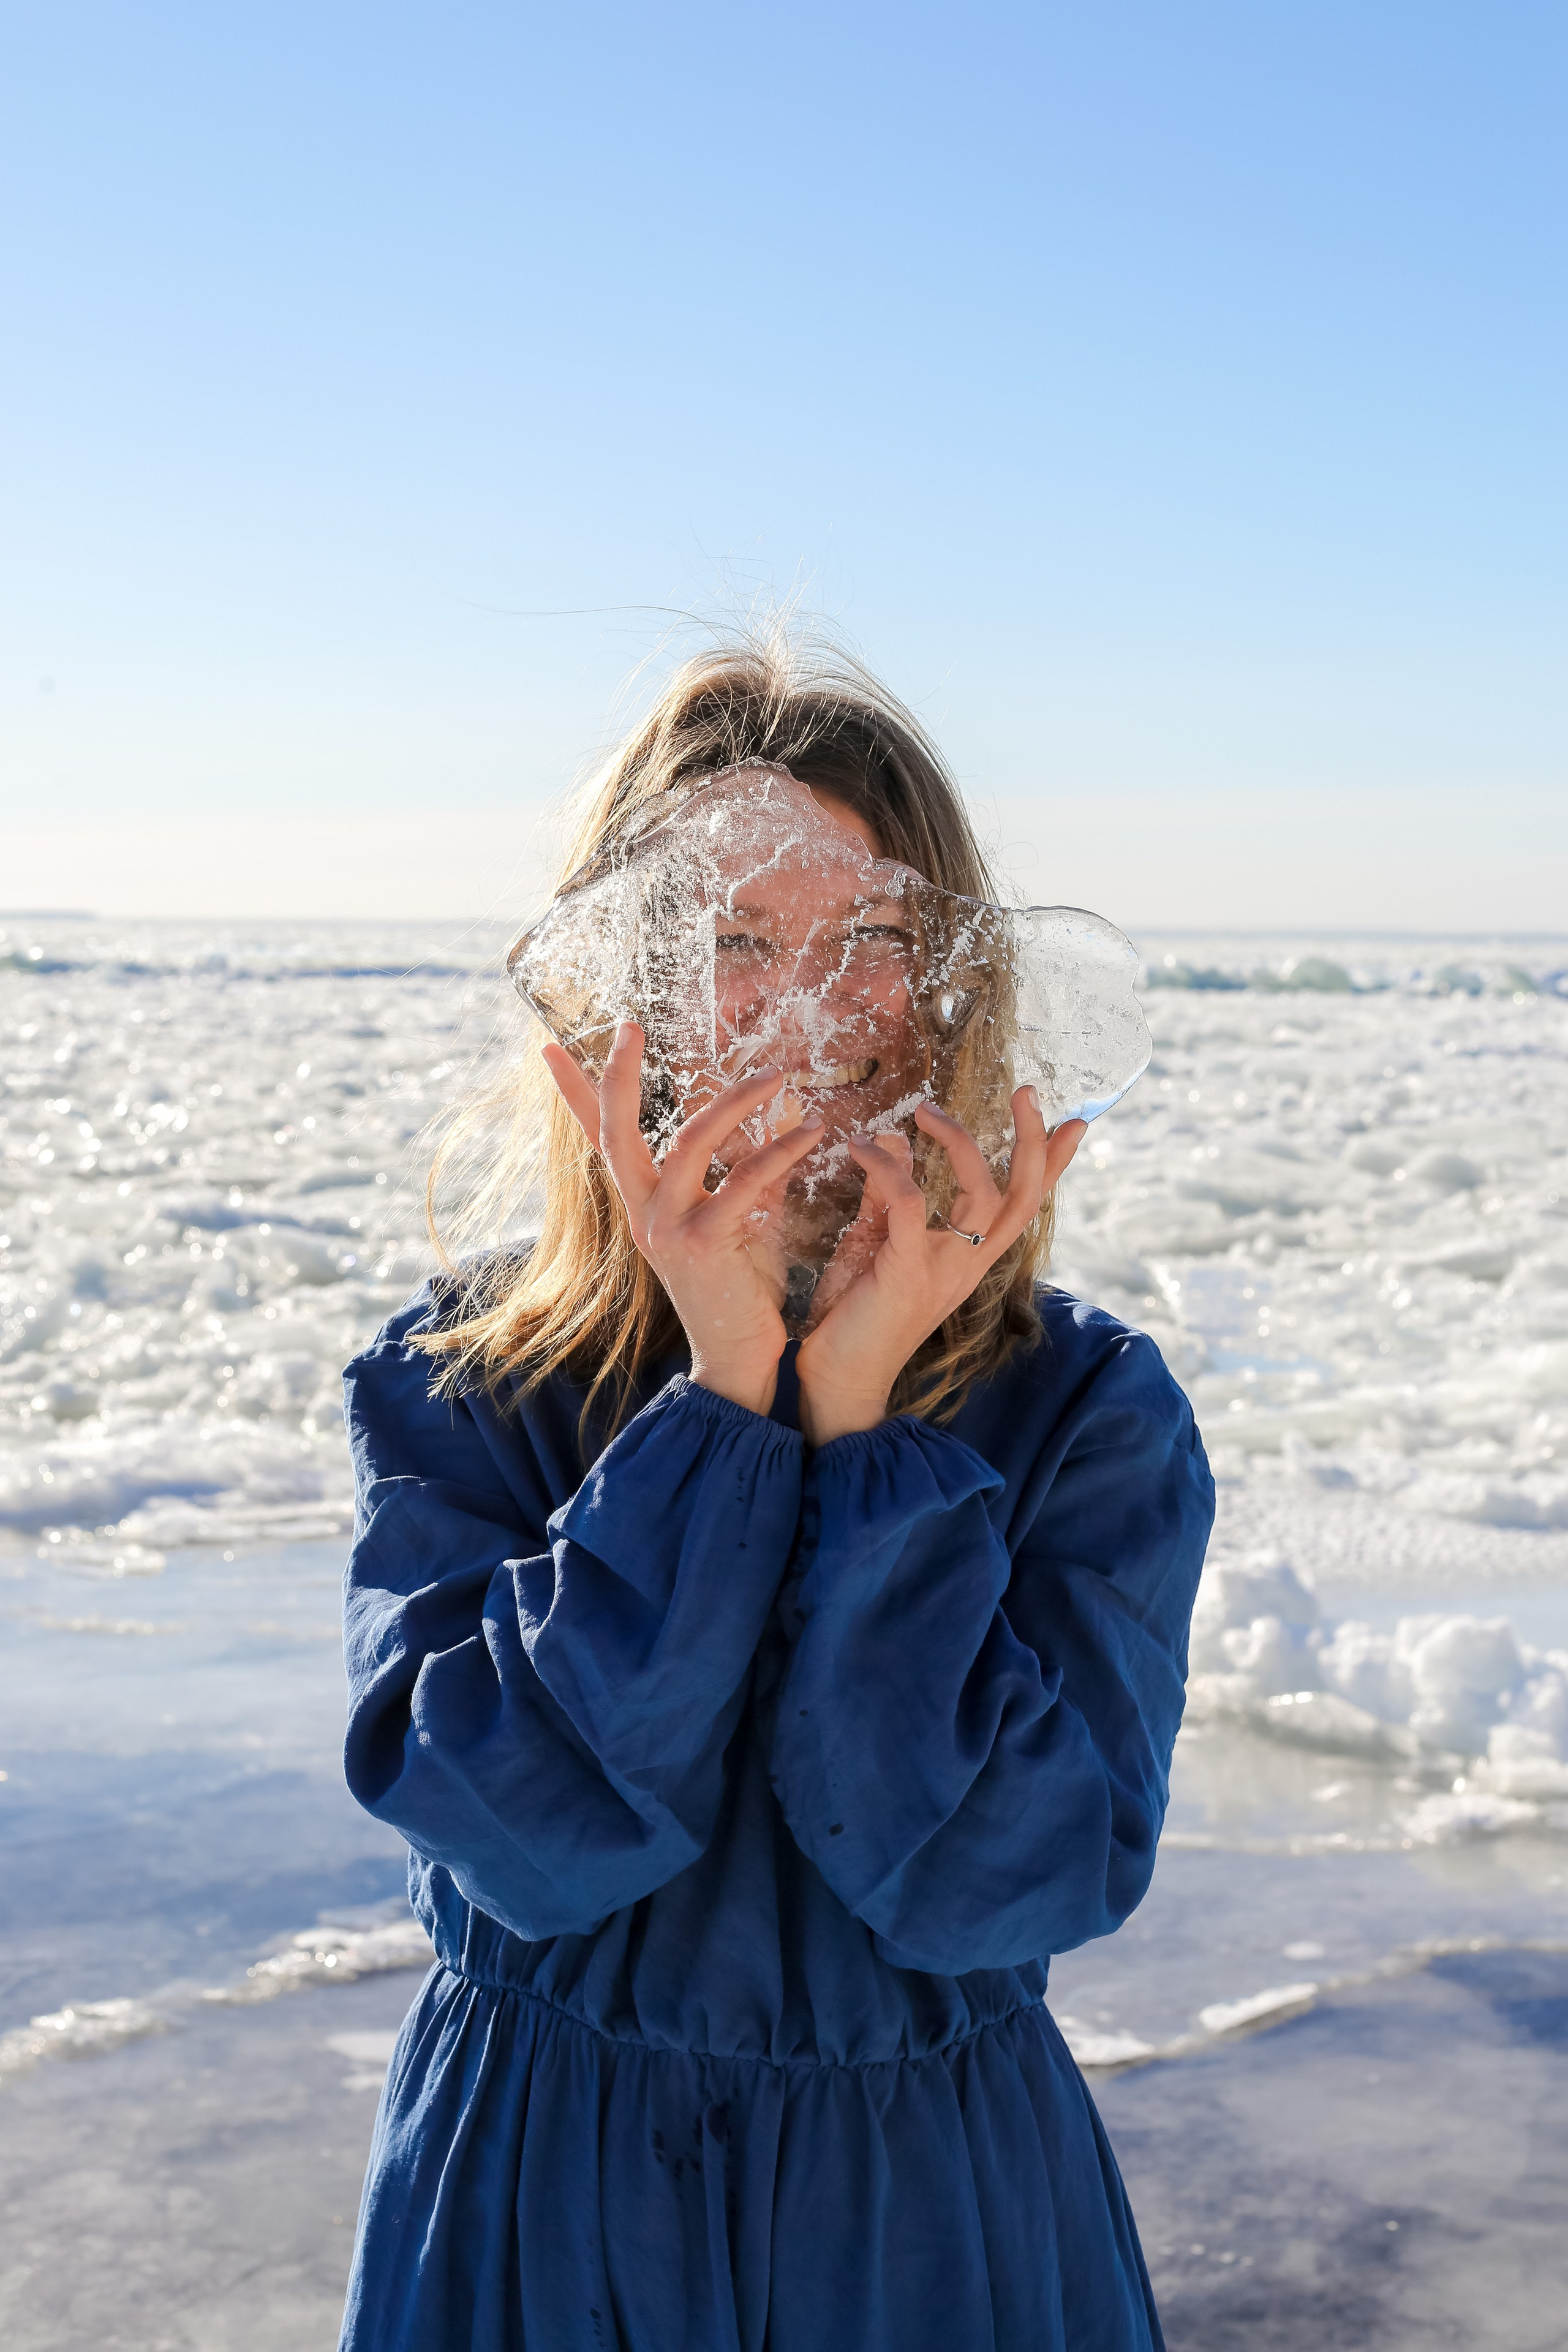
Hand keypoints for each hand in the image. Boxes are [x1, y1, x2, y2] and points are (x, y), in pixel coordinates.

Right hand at [542, 1023, 824, 1417]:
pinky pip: (743, 1181)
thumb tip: (776, 1114)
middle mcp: (644, 1214)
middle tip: (627, 1025)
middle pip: (617, 1131)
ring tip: (778, 1075)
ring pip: (691, 1141)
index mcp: (644, 1206)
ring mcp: (667, 1229)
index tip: (550, 1047)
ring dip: (737, 1101)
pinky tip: (812, 1132)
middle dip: (619, 1075)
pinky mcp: (702, 1245)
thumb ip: (746, 1171)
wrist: (739, 1361)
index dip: (574, 1093)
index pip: (599, 1139)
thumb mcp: (739, 1221)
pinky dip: (780, 1150)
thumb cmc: (740, 1292)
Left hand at [794, 1089, 1085, 1444]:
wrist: (839, 1382)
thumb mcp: (882, 1245)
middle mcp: (969, 1265)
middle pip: (1024, 1197)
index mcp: (971, 1260)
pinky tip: (861, 1147)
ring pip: (983, 1195)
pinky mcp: (907, 1272)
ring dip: (960, 1142)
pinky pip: (911, 1202)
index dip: (1053, 1165)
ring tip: (926, 1110)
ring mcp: (944, 1270)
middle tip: (1027, 1092)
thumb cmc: (857, 1316)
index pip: (1024, 1207)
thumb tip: (894, 1139)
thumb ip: (892, 1198)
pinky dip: (888, 1166)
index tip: (1073, 1122)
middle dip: (1033, 1142)